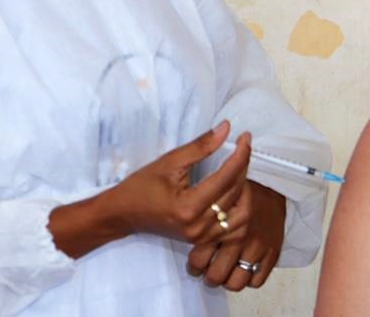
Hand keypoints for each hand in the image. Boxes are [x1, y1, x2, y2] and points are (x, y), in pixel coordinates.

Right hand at [47, 122, 252, 259]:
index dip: (240, 154)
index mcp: (189, 206)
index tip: (245, 137)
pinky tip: (236, 193)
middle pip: (236, 193)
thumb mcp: (169, 161)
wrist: (124, 214)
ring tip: (239, 170)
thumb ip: (200, 146)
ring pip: (241, 214)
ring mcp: (202, 237)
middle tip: (242, 147)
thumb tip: (226, 129)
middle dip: (243, 167)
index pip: (226, 177)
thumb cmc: (141, 186)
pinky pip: (233, 230)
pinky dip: (241, 210)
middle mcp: (199, 226)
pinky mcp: (202, 240)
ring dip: (245, 190)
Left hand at [186, 180, 286, 291]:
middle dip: (208, 275)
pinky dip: (248, 278)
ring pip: (236, 282)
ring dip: (227, 280)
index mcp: (222, 222)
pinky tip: (242, 267)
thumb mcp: (214, 194)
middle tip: (206, 271)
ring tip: (223, 272)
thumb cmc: (239, 189)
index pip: (200, 258)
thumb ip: (200, 217)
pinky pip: (256, 280)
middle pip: (216, 275)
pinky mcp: (273, 251)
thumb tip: (181, 232)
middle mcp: (240, 237)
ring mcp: (257, 246)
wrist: (271, 180)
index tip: (194, 263)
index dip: (194, 264)